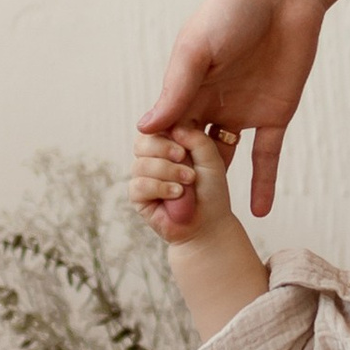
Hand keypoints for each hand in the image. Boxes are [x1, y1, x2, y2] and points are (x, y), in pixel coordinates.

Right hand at [129, 123, 238, 248]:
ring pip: (140, 164)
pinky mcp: (138, 195)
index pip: (157, 126)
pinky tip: (177, 193)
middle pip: (142, 141)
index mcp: (170, 142)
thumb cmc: (211, 191)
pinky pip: (138, 185)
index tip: (184, 141)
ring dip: (166, 172)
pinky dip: (160, 188)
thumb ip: (197, 140)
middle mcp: (154, 156)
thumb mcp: (212, 160)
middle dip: (162, 148)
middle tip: (182, 157)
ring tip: (187, 182)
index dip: (165, 130)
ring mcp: (144, 175)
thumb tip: (174, 128)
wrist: (208, 223)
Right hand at [140, 0, 325, 216]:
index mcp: (186, 89)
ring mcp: (241, 113)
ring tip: (209, 221)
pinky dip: (263, 184)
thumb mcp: (197, 49)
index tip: (159, 182)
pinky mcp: (274, 116)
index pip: (165, 133)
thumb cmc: (233, 10)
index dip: (161, 158)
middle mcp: (210, 105)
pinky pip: (266, 157)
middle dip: (184, 181)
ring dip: (217, 188)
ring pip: (223, 161)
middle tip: (181, 212)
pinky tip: (258, 212)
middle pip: (190, 153)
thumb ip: (176, 89)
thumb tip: (145, 129)